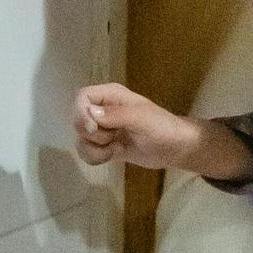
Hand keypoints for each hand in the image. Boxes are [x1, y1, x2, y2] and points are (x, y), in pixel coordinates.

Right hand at [72, 85, 201, 169]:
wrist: (175, 148)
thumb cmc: (162, 128)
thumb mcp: (141, 119)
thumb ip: (116, 115)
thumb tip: (89, 113)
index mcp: (110, 95)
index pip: (81, 97)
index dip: (81, 113)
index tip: (93, 130)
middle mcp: (102, 109)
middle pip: (77, 120)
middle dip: (93, 135)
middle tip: (112, 138)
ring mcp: (102, 128)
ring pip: (81, 139)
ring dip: (95, 149)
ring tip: (116, 148)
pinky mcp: (104, 145)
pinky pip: (86, 152)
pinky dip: (96, 157)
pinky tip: (114, 155)